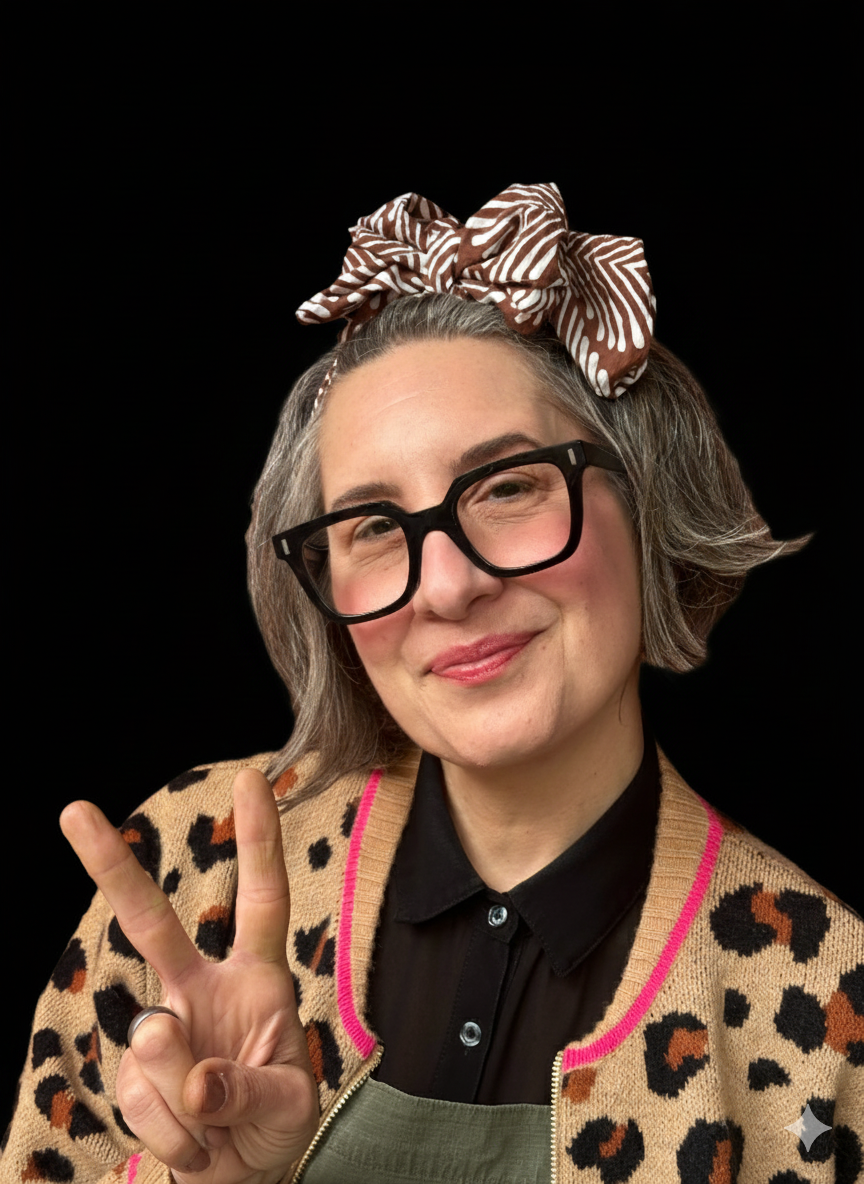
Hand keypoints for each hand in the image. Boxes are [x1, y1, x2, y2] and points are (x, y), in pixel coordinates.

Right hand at [60, 769, 318, 1183]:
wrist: (239, 1180)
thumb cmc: (277, 1126)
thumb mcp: (291, 1108)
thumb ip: (250, 1089)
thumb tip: (192, 1074)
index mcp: (257, 979)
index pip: (261, 899)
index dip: (259, 842)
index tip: (252, 780)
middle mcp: (202, 989)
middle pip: (151, 922)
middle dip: (111, 868)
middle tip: (74, 811)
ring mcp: (163, 1030)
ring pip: (155, 1040)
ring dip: (190, 1102)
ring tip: (218, 1127)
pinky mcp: (132, 1076)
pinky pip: (143, 1099)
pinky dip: (176, 1135)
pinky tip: (198, 1145)